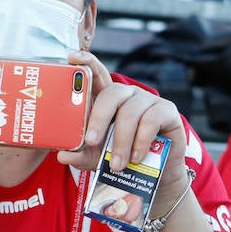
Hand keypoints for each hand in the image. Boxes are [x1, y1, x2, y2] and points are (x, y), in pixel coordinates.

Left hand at [57, 50, 190, 205]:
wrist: (157, 174)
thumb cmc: (124, 159)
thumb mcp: (97, 159)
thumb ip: (81, 155)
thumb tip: (63, 155)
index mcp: (108, 100)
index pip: (97, 75)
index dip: (86, 63)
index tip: (72, 57)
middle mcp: (128, 95)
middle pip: (112, 94)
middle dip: (99, 118)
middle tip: (91, 141)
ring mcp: (148, 101)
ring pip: (130, 112)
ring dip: (121, 141)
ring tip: (116, 164)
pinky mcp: (167, 111)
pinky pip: (150, 120)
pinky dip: (140, 141)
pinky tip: (136, 157)